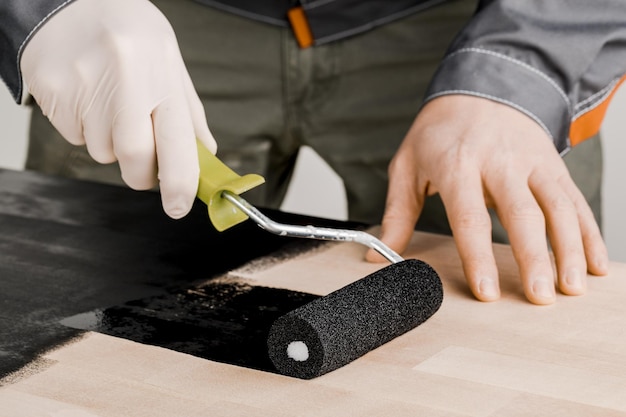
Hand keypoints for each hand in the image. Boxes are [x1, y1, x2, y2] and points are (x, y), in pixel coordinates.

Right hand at [21, 0, 215, 218]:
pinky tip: (87, 96)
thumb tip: (204, 155)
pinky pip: (74, 137)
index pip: (176, 144)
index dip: (180, 184)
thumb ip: (189, 112)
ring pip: (102, 152)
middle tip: (143, 157)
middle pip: (134, 159)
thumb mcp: (169, 61)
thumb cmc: (128, 30)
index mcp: (160, 74)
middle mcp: (123, 80)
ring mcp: (83, 86)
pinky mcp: (51, 92)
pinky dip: (86, 129)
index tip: (179, 206)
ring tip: (109, 101)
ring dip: (111, 142)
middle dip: (142, 172)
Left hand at [366, 95, 608, 304]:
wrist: (480, 87)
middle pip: (521, 213)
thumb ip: (397, 213)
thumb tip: (377, 257)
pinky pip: (575, 200)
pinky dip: (589, 232)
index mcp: (457, 164)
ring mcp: (531, 162)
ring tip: (572, 287)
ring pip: (557, 207)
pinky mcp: (553, 164)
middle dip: (534, 258)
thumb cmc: (439, 133)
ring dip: (570, 248)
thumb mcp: (407, 165)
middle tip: (539, 297)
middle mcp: (499, 162)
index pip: (469, 216)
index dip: (478, 257)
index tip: (487, 292)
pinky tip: (595, 263)